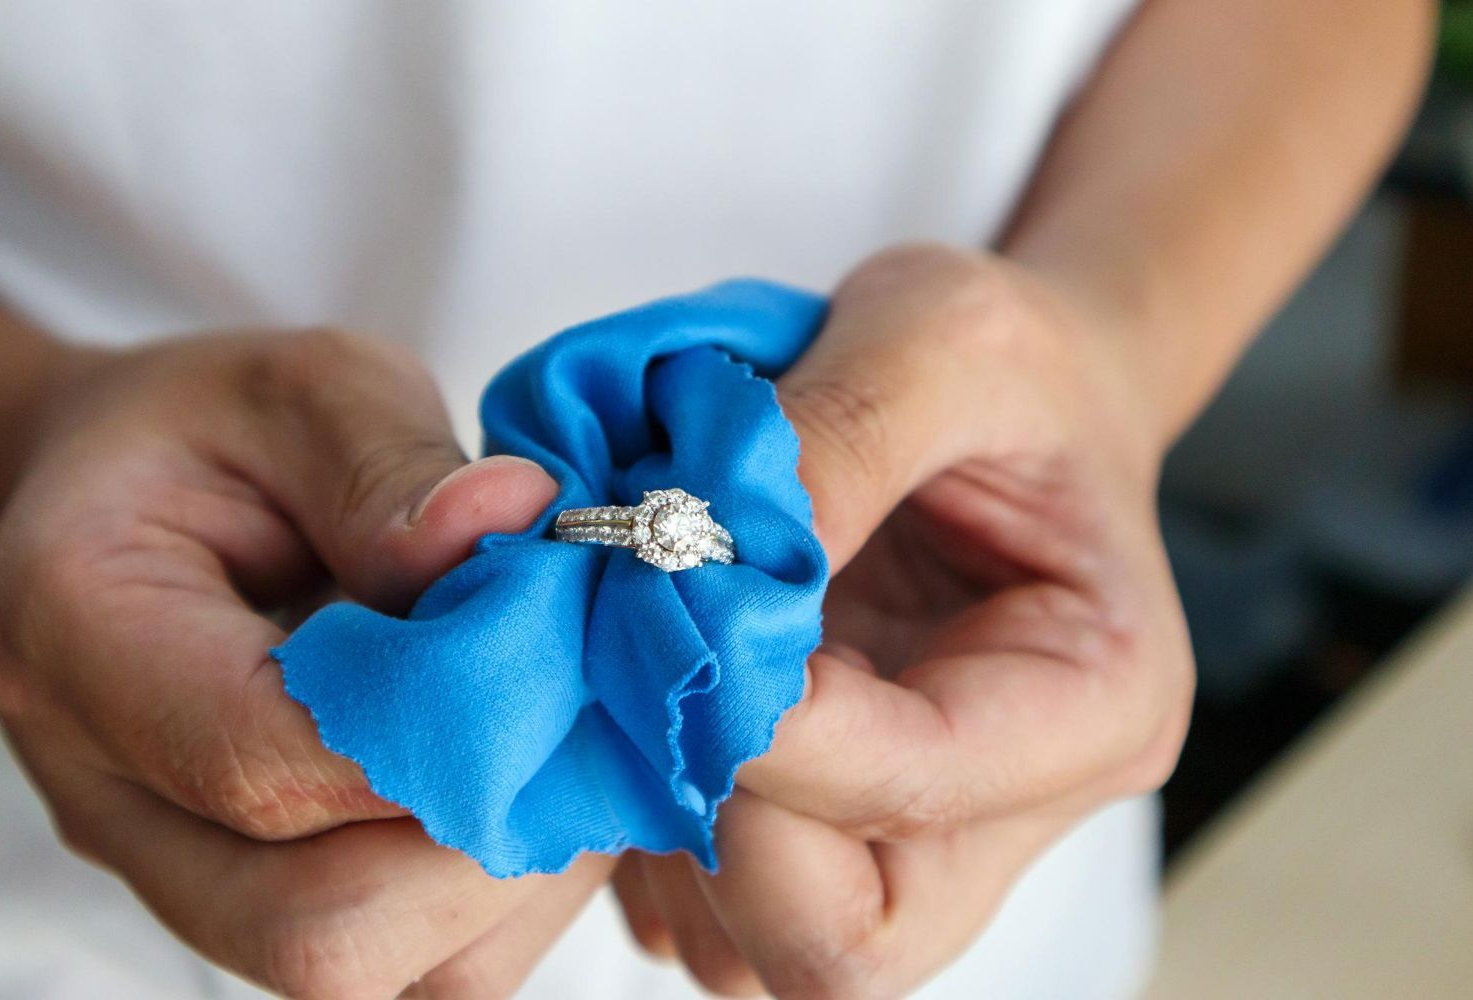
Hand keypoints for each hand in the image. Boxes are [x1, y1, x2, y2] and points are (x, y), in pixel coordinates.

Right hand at [0, 329, 610, 998]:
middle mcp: (118, 799)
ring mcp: (187, 874)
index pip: (264, 764)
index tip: (556, 651)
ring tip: (560, 736)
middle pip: (324, 934)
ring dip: (514, 870)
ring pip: (378, 972)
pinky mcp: (263, 899)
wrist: (132, 502)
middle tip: (582, 713)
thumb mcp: (299, 389)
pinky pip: (407, 964)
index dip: (445, 733)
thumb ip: (391, 460)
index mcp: (84, 639)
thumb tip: (517, 522)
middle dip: (497, 832)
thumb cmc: (208, 436)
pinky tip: (526, 772)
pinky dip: (500, 888)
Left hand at [612, 244, 1194, 997]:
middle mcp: (1003, 810)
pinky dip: (642, 826)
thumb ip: (835, 433)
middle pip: (841, 946)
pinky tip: (645, 698)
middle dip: (710, 826)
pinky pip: (702, 905)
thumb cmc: (1009, 368)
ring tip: (636, 673)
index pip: (911, 790)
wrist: (1010, 404)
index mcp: (1089, 703)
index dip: (763, 721)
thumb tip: (701, 553)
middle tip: (646, 678)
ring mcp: (906, 838)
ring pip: (751, 946)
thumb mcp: (944, 335)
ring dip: (659, 827)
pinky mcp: (820, 830)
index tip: (672, 605)